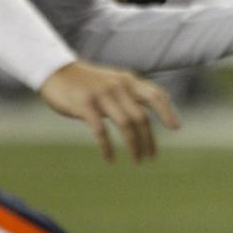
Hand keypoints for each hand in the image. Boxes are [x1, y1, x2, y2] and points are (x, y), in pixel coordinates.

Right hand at [39, 60, 179, 162]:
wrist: (56, 71)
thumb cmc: (88, 82)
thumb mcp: (113, 82)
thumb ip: (129, 94)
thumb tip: (147, 115)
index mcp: (128, 80)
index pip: (156, 95)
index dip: (167, 111)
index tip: (175, 128)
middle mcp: (119, 86)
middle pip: (142, 116)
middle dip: (149, 139)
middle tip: (151, 157)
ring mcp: (102, 95)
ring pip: (126, 124)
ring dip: (134, 146)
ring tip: (138, 161)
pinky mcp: (85, 105)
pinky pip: (101, 130)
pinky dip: (107, 147)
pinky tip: (110, 159)